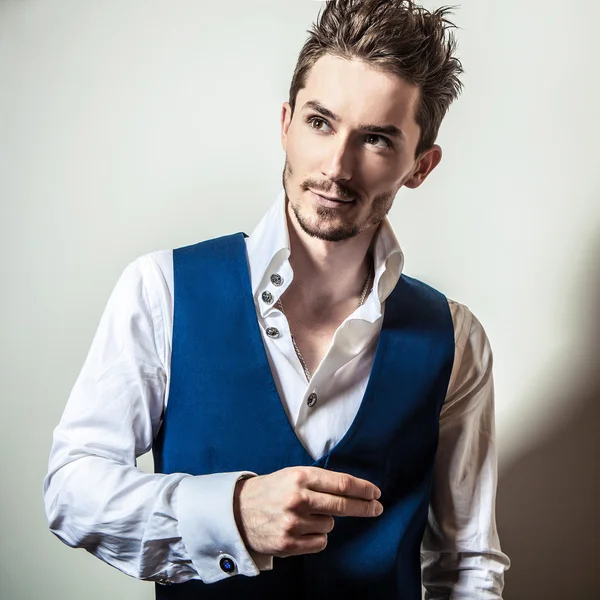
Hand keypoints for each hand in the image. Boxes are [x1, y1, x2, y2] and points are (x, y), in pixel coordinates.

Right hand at [233, 466, 382, 557]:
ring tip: (304, 516)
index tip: (375, 492)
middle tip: (377, 508)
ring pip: (330, 525)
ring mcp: (293, 523)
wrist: (237, 512)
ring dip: (325, 521)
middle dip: (364, 507)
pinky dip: (316, 537)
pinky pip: (320, 542)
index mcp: (300, 477)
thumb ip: (319, 482)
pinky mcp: (289, 543)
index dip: (362, 489)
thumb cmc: (271, 491)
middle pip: (342, 505)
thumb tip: (353, 491)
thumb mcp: (292, 475)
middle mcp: (298, 499)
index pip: (340, 483)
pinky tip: (301, 530)